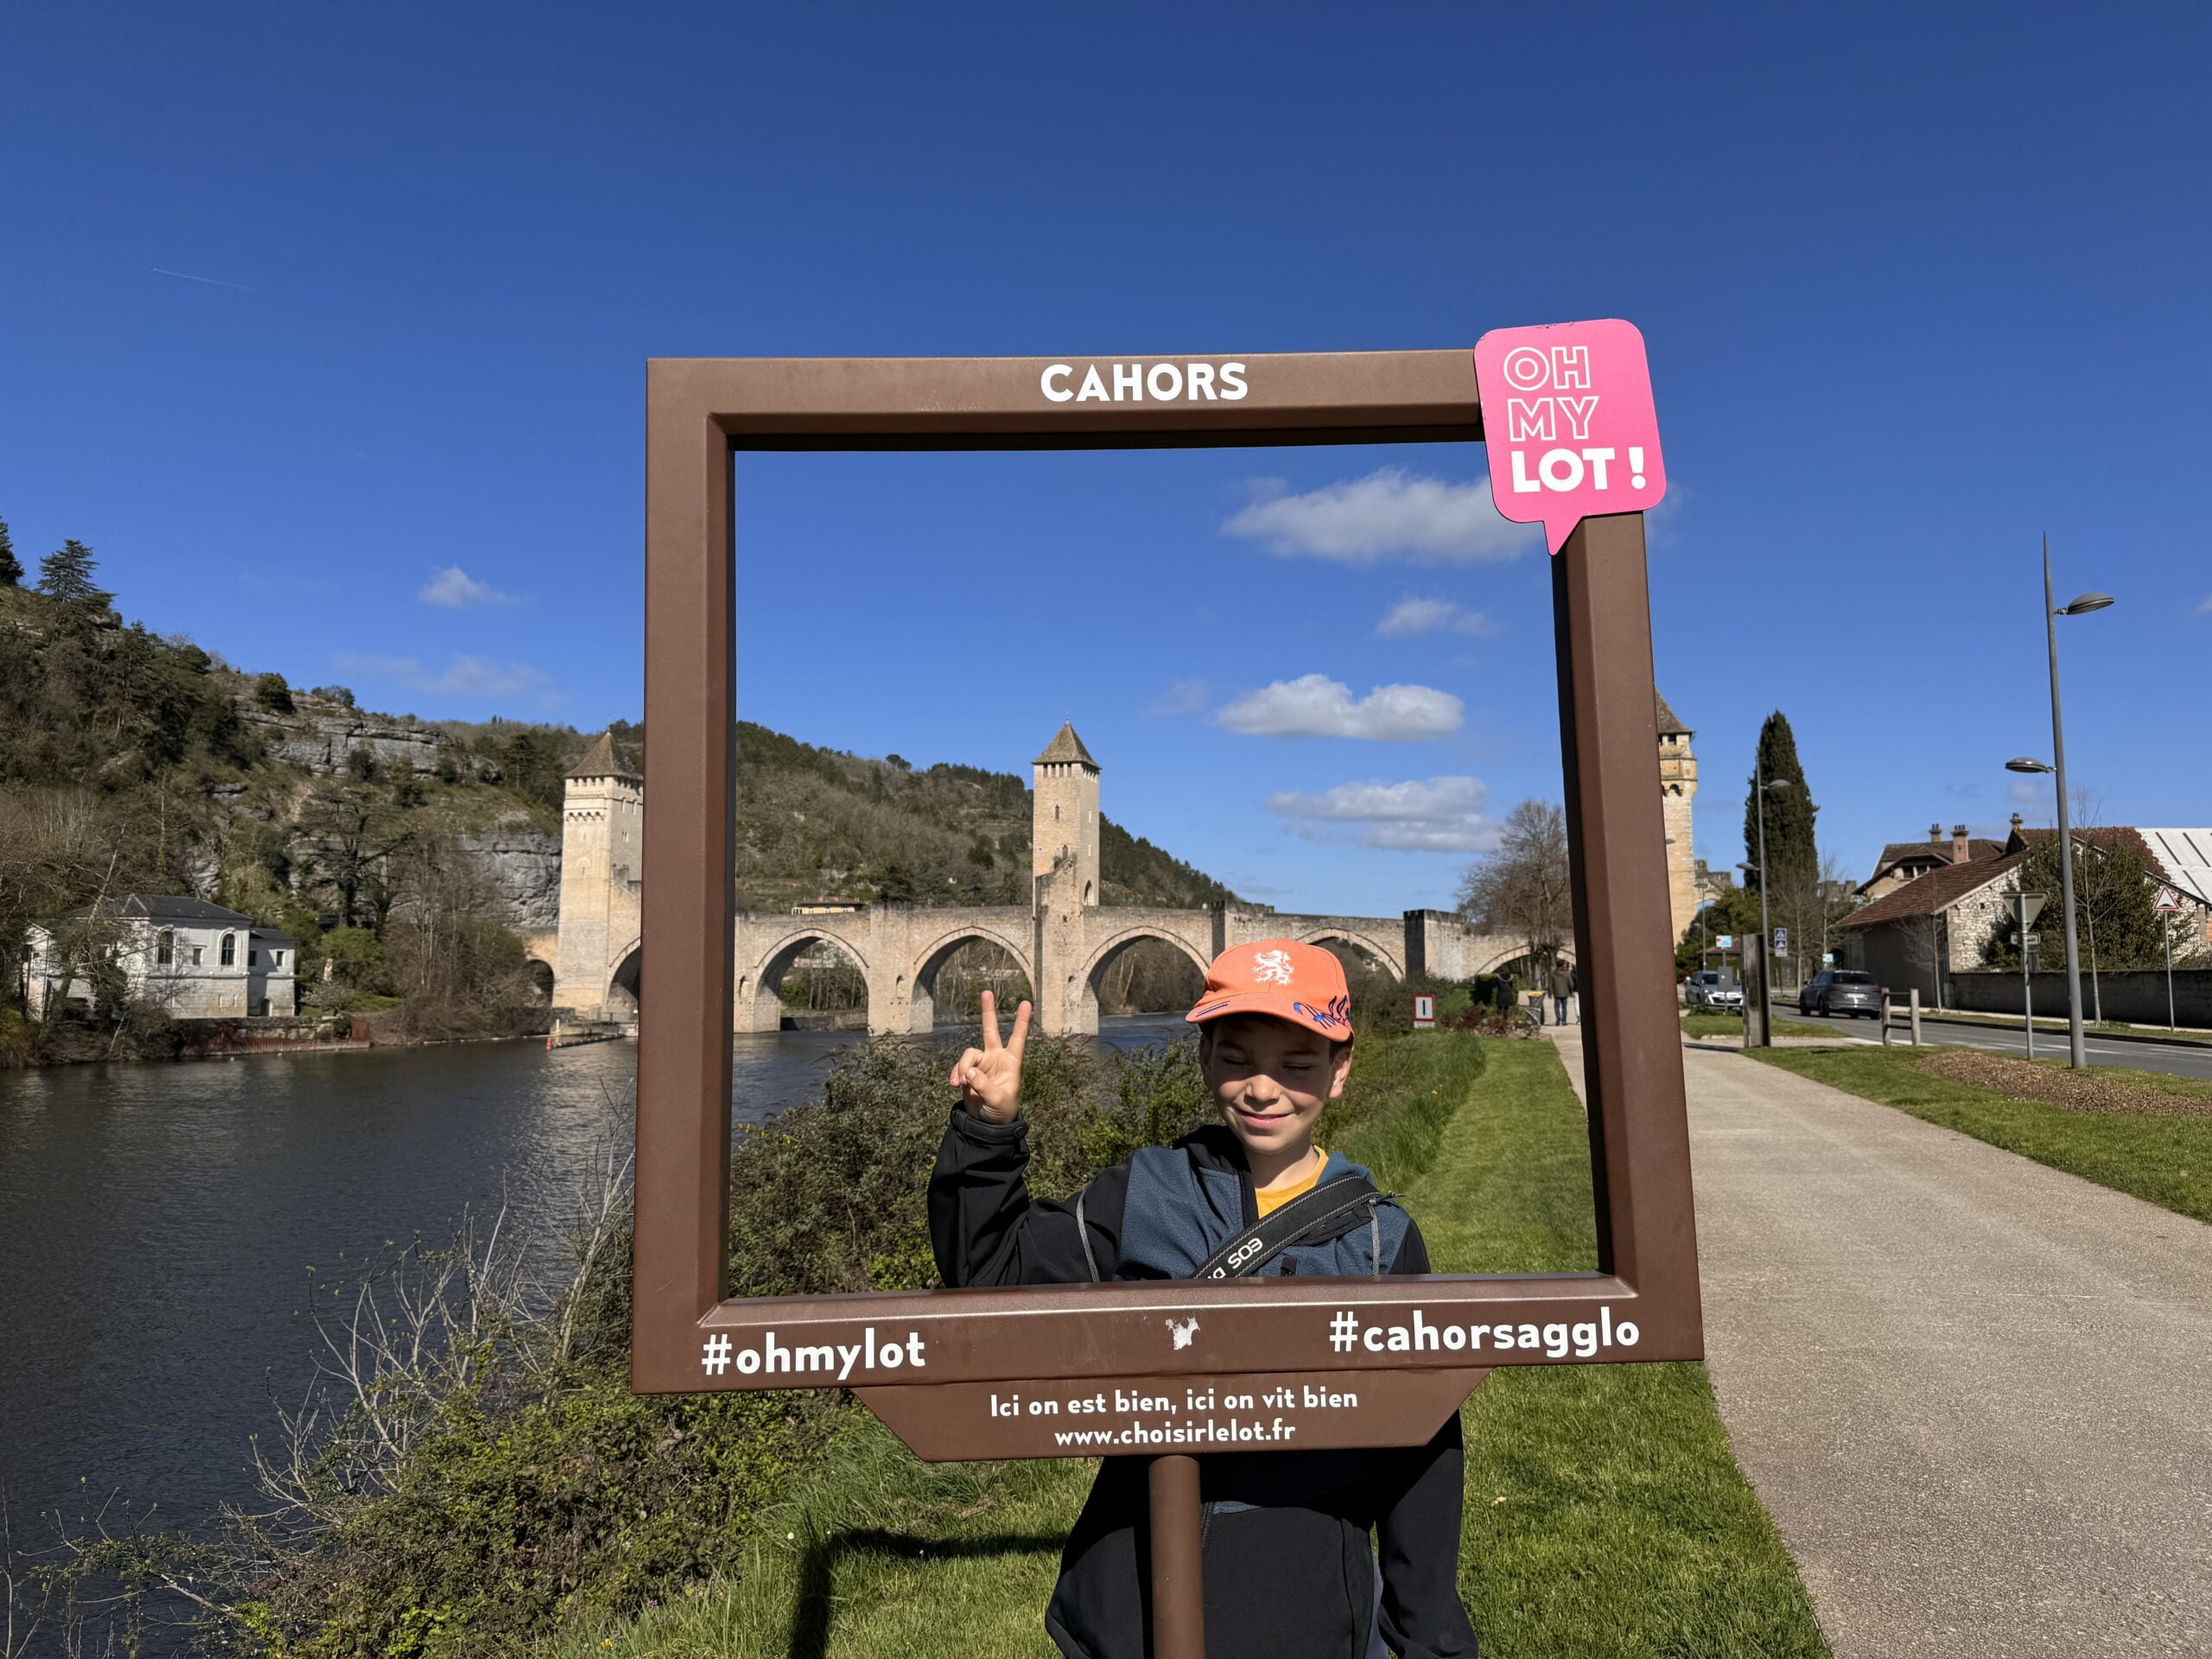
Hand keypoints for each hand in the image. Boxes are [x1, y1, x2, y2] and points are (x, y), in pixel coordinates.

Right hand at [949, 989, 1030, 1123]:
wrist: (987, 1122)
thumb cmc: (1001, 1110)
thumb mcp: (997, 1100)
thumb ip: (983, 1085)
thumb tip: (968, 1072)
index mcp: (1011, 1062)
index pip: (1017, 1038)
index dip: (1022, 1021)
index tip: (1026, 1003)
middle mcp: (996, 1058)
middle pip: (990, 1030)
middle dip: (988, 1012)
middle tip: (986, 992)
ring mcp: (981, 1064)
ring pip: (968, 1055)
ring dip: (962, 1068)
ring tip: (961, 1084)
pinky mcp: (968, 1072)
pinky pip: (958, 1068)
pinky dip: (955, 1075)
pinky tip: (955, 1085)